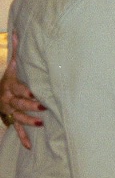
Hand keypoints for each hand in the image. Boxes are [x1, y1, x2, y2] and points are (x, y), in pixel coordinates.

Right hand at [0, 30, 44, 149]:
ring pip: (17, 117)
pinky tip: (29, 146)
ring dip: (28, 121)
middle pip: (18, 103)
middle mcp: (8, 99)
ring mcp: (9, 110)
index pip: (18, 88)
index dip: (26, 91)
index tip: (35, 92)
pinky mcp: (11, 119)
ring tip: (41, 122)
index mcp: (10, 85)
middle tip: (43, 105)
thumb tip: (19, 31)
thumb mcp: (13, 63)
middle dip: (30, 105)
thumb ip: (18, 50)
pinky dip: (23, 137)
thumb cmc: (10, 76)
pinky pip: (15, 129)